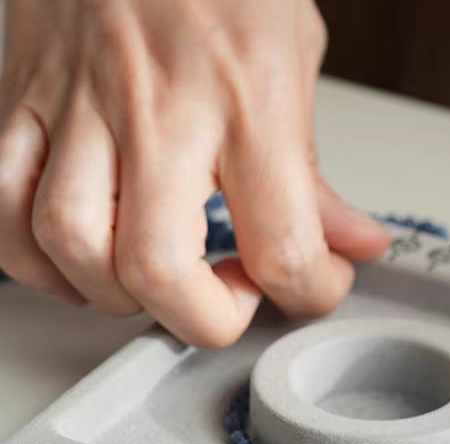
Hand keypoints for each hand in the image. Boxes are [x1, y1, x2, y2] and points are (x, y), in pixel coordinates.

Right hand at [0, 0, 389, 345]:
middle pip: (159, 269)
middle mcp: (161, 105)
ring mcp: (81, 102)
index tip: (311, 285)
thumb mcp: (293, 56)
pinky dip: (36, 261)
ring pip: (70, 245)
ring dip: (117, 294)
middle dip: (205, 319)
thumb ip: (316, 171)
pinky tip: (80, 260)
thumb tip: (353, 243)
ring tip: (155, 279)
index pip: (285, 246)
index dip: (310, 294)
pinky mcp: (23, 98)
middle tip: (229, 296)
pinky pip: (2, 207)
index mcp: (250, 98)